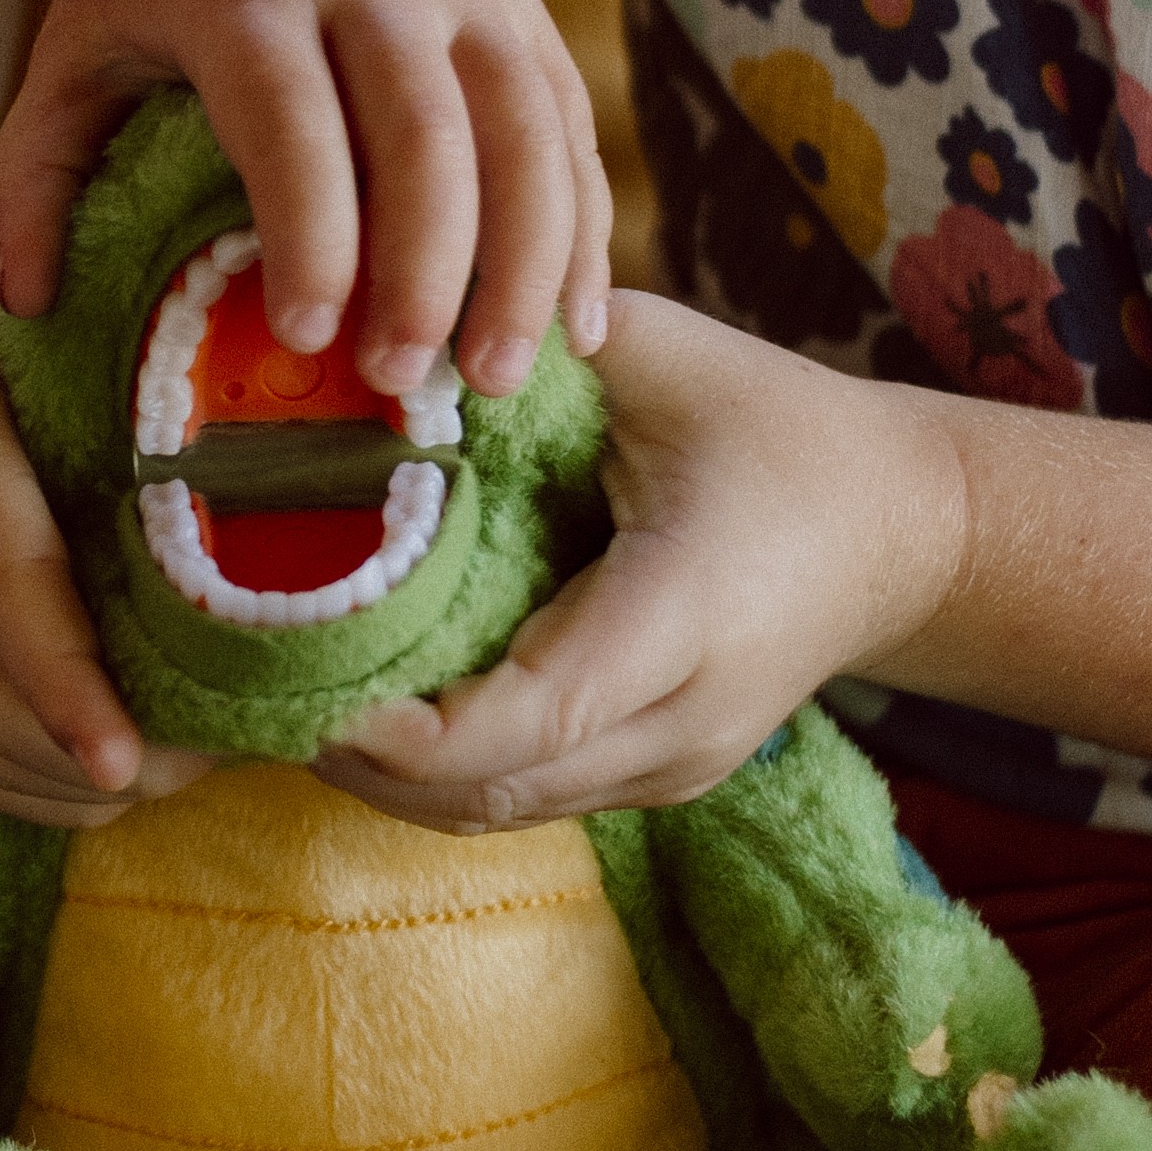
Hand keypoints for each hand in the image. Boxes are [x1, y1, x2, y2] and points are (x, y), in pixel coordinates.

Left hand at [0, 0, 613, 398]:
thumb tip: (24, 303)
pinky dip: (582, 227)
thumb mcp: (73, 40)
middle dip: (426, 271)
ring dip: (525, 264)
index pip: (292, 118)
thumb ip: (34, 169)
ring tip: (492, 378)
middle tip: (402, 385)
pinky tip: (574, 322)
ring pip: (526, 130)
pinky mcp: (521, 2)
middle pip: (427, 133)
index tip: (308, 337)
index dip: (310, 232)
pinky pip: (571, 123)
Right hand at [0, 159, 210, 826]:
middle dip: (121, 756)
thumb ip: (121, 246)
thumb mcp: (3, 220)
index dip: (62, 680)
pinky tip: (148, 741)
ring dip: (95, 779)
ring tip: (221, 743)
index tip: (124, 757)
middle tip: (261, 734)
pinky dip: (55, 774)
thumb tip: (279, 280)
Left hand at [319, 294, 969, 828]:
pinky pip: (523, 798)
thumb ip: (525, 346)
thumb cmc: (780, 427)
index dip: (402, 726)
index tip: (299, 677)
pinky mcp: (657, 779)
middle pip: (488, 791)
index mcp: (681, 618)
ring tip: (286, 689)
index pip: (523, 719)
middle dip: (356, 752)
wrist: (905, 532)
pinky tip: (371, 701)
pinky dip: (436, 768)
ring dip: (384, 773)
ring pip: (495, 813)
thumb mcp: (663, 356)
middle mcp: (679, 723)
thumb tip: (382, 337)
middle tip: (246, 675)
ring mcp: (671, 769)